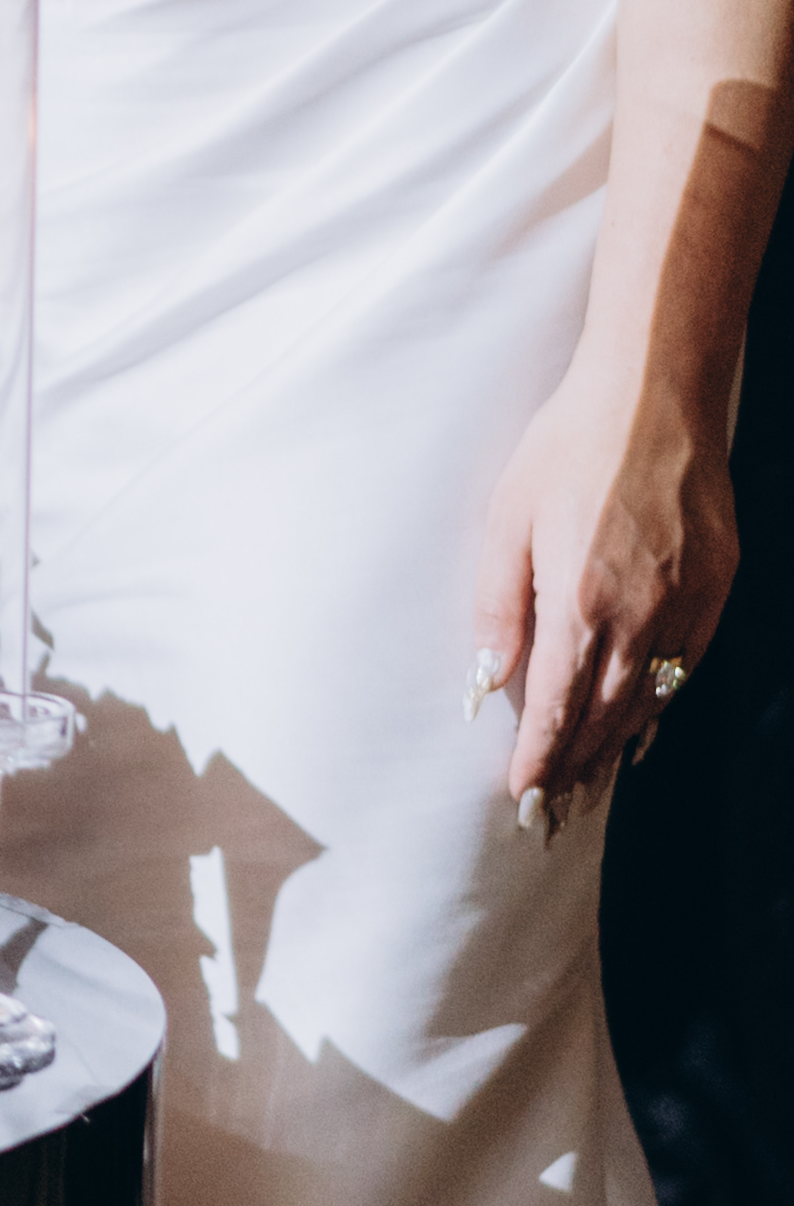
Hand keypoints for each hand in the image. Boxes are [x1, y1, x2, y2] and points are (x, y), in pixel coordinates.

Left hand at [471, 356, 737, 834]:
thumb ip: (498, 606)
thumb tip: (487, 680)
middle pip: (605, 716)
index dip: (540, 758)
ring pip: (650, 700)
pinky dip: (661, 703)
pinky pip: (687, 666)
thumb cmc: (568, 448)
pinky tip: (642, 725)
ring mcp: (687, 604)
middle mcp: (640, 615)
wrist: (653, 395)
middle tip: (553, 810)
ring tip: (590, 782)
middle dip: (577, 768)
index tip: (523, 796)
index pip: (556, 706)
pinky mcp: (717, 586)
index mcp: (580, 601)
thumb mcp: (507, 519)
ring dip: (617, 746)